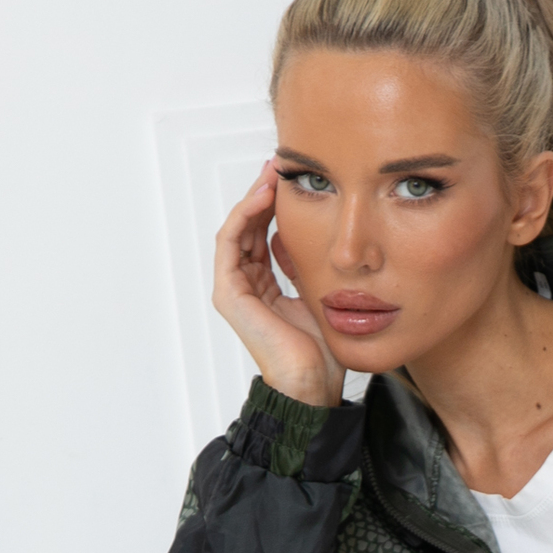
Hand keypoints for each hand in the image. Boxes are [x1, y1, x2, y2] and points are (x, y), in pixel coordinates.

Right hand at [212, 161, 344, 407]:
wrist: (313, 386)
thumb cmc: (321, 354)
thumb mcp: (319, 296)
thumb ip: (305, 267)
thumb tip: (303, 236)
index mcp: (266, 289)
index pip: (263, 237)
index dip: (274, 207)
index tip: (291, 182)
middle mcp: (247, 288)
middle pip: (248, 228)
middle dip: (262, 195)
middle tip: (279, 167)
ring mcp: (236, 291)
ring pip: (237, 230)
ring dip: (252, 199)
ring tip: (271, 174)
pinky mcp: (230, 295)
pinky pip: (230, 244)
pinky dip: (243, 218)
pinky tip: (262, 197)